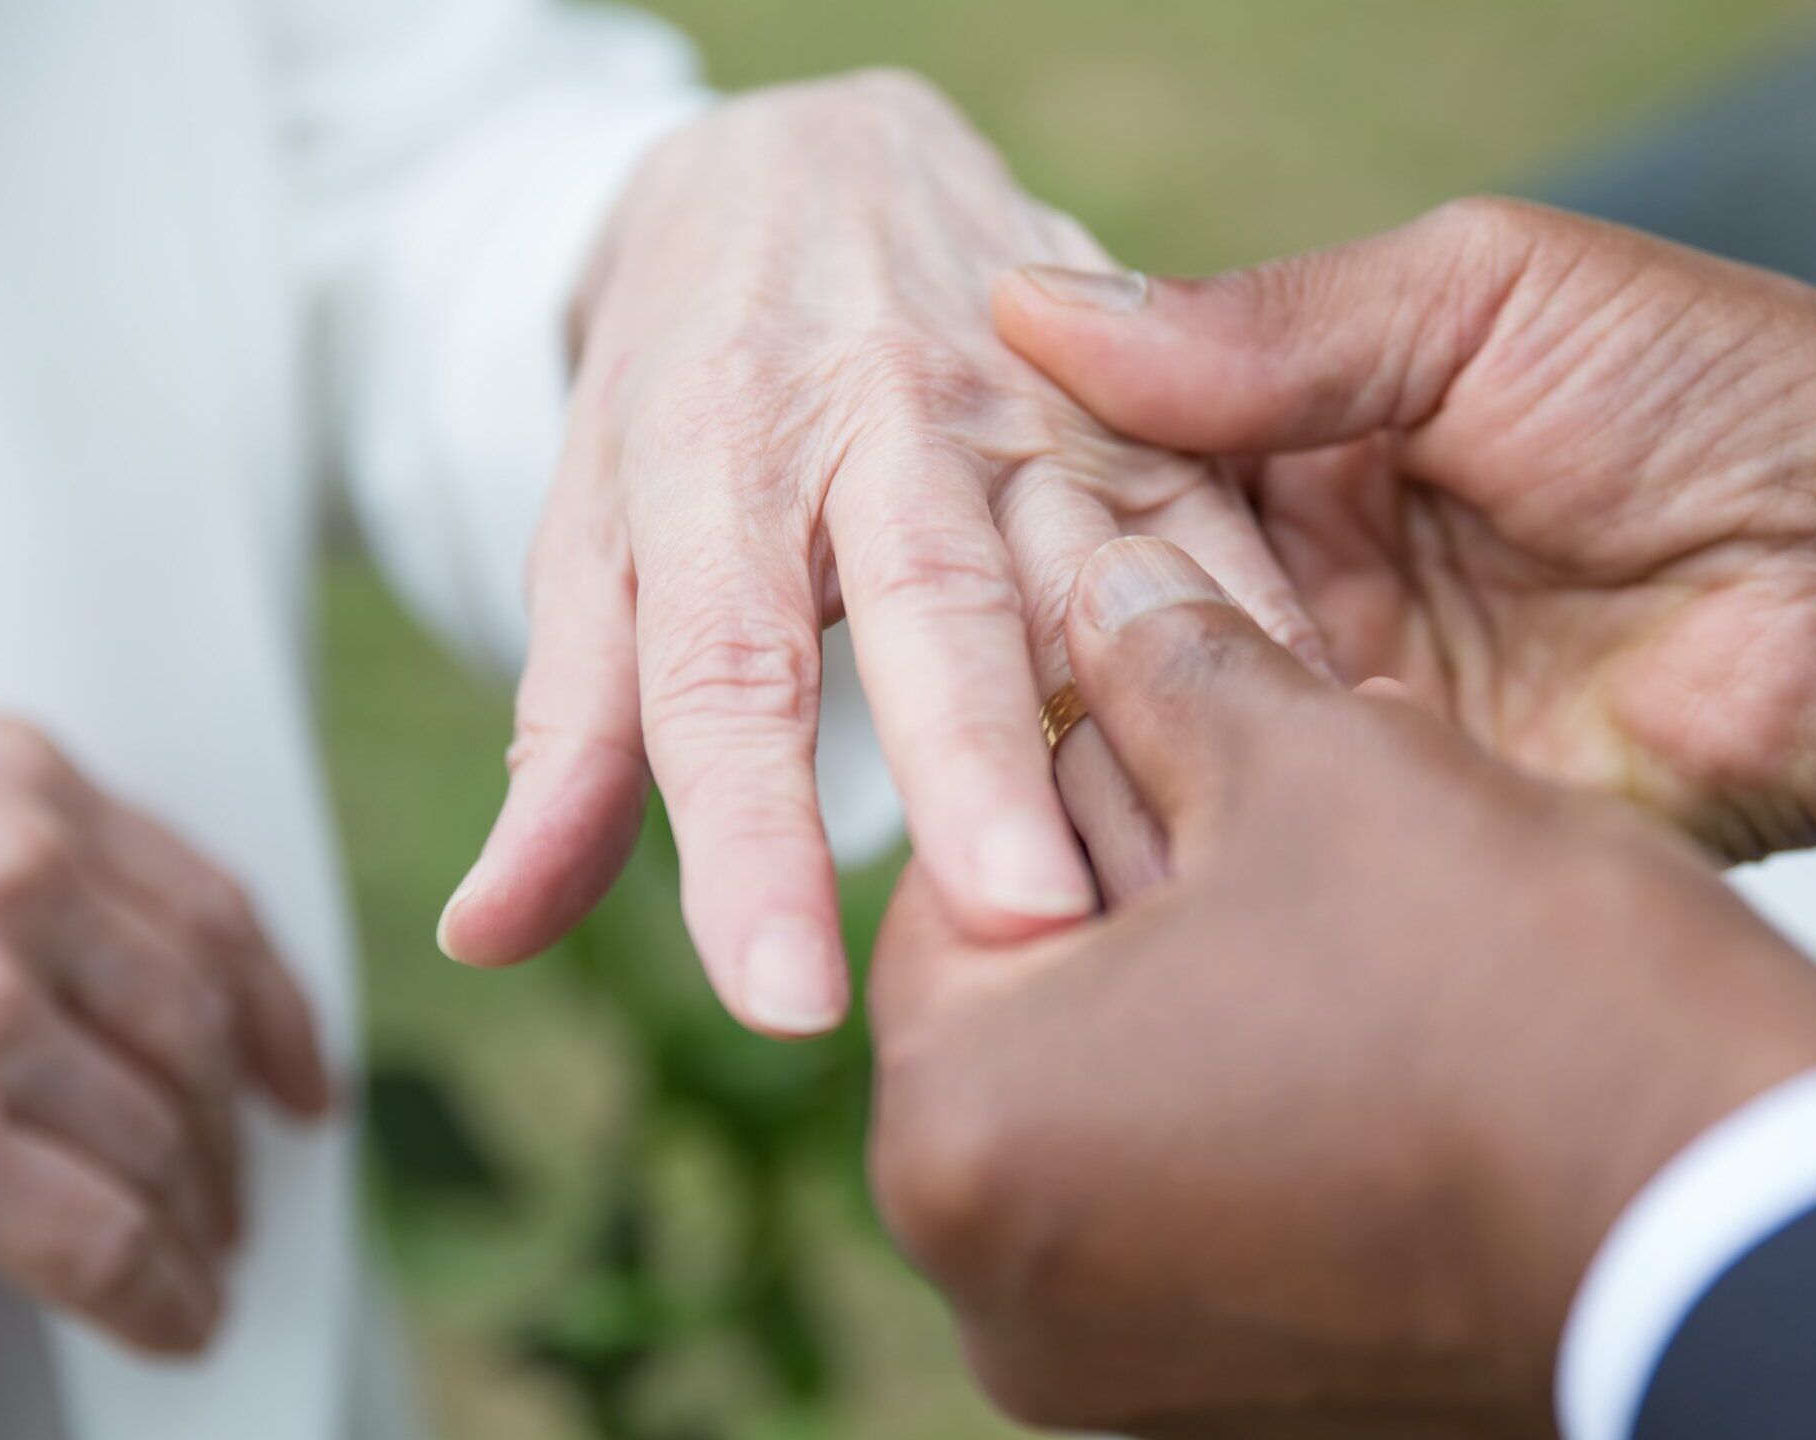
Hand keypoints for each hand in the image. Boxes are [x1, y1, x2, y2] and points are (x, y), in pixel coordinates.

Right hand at [0, 717, 330, 1353]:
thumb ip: (29, 880)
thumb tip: (197, 1008)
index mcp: (11, 778)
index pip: (209, 911)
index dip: (277, 1014)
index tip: (300, 1084)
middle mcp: (4, 864)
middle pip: (190, 1032)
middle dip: (224, 1139)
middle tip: (230, 1205)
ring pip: (155, 1138)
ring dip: (190, 1225)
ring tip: (191, 1266)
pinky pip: (98, 1232)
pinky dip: (148, 1290)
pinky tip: (168, 1318)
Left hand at [438, 70, 1319, 1032]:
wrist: (801, 163)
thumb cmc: (686, 388)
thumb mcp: (599, 528)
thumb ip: (572, 735)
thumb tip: (487, 938)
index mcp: (713, 447)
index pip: (724, 664)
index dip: (752, 836)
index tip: (779, 1000)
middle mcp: (874, 412)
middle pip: (929, 596)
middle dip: (975, 758)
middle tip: (1018, 917)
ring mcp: (1026, 398)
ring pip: (1099, 562)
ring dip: (1153, 711)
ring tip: (1198, 872)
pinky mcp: (1137, 399)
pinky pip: (1216, 519)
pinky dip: (1268, 635)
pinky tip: (1328, 754)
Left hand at [869, 539, 1815, 1435]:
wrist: (1751, 1232)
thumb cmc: (1522, 996)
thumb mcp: (1324, 765)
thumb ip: (1168, 661)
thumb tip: (1100, 583)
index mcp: (964, 1138)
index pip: (958, 871)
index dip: (1086, 748)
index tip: (1190, 693)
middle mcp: (1002, 1293)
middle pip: (1041, 990)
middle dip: (1160, 865)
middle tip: (1295, 786)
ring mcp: (1117, 1367)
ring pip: (1131, 1085)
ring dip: (1225, 964)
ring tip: (1364, 881)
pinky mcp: (1238, 1402)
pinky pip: (1204, 1188)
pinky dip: (1269, 1085)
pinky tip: (1394, 1003)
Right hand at [997, 199, 1815, 860]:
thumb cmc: (1721, 397)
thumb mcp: (1484, 298)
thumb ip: (1275, 323)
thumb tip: (1038, 305)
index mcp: (1317, 432)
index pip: (1125, 453)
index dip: (1036, 468)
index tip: (937, 476)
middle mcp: (1310, 573)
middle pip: (1124, 595)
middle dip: (1049, 607)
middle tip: (943, 624)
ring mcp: (1350, 704)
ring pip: (1172, 717)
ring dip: (1103, 718)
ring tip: (991, 725)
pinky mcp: (1399, 823)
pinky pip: (1270, 826)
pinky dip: (1196, 820)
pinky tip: (1112, 814)